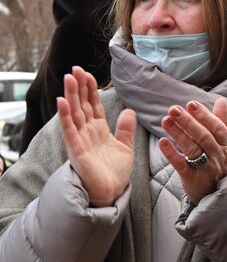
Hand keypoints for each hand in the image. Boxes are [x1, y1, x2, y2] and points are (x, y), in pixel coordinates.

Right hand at [57, 66, 135, 206]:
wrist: (111, 193)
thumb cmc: (115, 172)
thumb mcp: (125, 147)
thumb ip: (126, 129)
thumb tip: (130, 110)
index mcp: (99, 130)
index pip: (94, 105)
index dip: (91, 90)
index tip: (87, 74)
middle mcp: (88, 132)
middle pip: (82, 105)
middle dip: (79, 87)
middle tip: (75, 69)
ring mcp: (80, 140)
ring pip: (74, 113)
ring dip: (71, 95)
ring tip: (69, 78)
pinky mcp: (76, 150)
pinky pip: (69, 130)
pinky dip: (65, 116)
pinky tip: (62, 102)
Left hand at [159, 98, 226, 203]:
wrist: (218, 191)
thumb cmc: (220, 160)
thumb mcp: (226, 142)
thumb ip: (223, 121)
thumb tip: (221, 100)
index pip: (217, 127)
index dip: (204, 115)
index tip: (191, 104)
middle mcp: (219, 156)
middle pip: (204, 137)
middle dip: (188, 122)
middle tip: (174, 109)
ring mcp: (207, 168)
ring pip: (193, 149)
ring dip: (178, 134)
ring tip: (165, 120)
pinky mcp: (193, 179)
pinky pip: (182, 165)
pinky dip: (172, 154)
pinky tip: (162, 142)